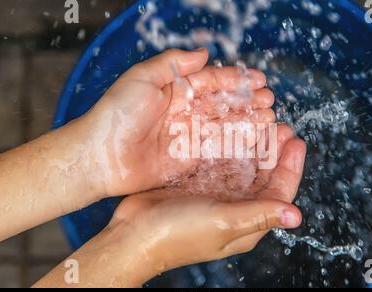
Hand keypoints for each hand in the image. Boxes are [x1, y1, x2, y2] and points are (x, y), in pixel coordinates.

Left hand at [81, 48, 273, 196]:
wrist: (102, 156)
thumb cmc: (117, 113)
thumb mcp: (143, 78)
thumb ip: (174, 63)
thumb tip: (203, 53)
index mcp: (175, 89)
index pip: (211, 81)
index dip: (235, 80)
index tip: (258, 79)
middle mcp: (185, 111)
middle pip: (223, 104)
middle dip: (247, 101)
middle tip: (269, 100)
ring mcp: (188, 135)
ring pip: (225, 125)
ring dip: (248, 121)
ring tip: (269, 118)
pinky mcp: (190, 158)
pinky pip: (217, 148)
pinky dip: (237, 142)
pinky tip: (254, 138)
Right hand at [106, 137, 305, 284]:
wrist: (134, 234)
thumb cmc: (180, 233)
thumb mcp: (224, 221)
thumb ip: (260, 214)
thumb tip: (297, 216)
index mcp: (248, 223)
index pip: (280, 193)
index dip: (291, 167)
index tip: (297, 140)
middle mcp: (237, 210)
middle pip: (264, 178)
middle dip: (274, 153)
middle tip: (280, 126)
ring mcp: (218, 198)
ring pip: (244, 169)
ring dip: (254, 148)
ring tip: (262, 124)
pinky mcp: (200, 188)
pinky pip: (221, 165)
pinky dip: (230, 149)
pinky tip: (233, 132)